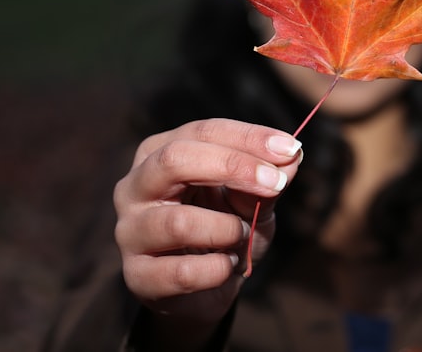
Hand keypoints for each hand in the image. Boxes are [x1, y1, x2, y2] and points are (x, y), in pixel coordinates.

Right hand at [113, 118, 302, 344]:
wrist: (205, 289)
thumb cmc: (224, 231)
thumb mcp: (251, 200)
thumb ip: (266, 180)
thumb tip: (291, 157)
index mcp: (159, 153)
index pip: (201, 132)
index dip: (248, 138)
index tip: (290, 149)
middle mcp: (135, 186)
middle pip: (175, 160)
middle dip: (232, 167)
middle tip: (275, 184)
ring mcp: (130, 232)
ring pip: (179, 222)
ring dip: (226, 230)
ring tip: (241, 235)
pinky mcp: (137, 276)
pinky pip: (183, 272)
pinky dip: (218, 269)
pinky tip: (227, 265)